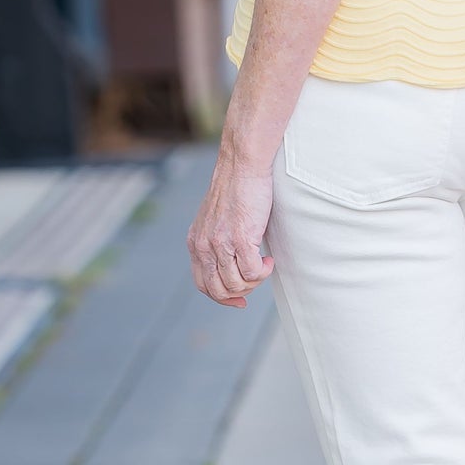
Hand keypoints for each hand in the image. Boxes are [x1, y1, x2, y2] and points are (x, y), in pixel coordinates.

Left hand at [187, 152, 274, 306]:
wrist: (242, 164)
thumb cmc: (235, 187)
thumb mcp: (215, 218)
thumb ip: (215, 240)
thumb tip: (231, 264)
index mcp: (195, 242)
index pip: (202, 284)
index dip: (222, 297)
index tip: (240, 299)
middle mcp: (204, 245)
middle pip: (219, 290)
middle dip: (241, 292)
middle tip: (256, 279)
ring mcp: (221, 243)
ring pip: (236, 284)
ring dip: (255, 281)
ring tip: (264, 265)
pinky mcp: (240, 238)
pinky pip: (252, 272)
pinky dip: (264, 271)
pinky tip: (269, 259)